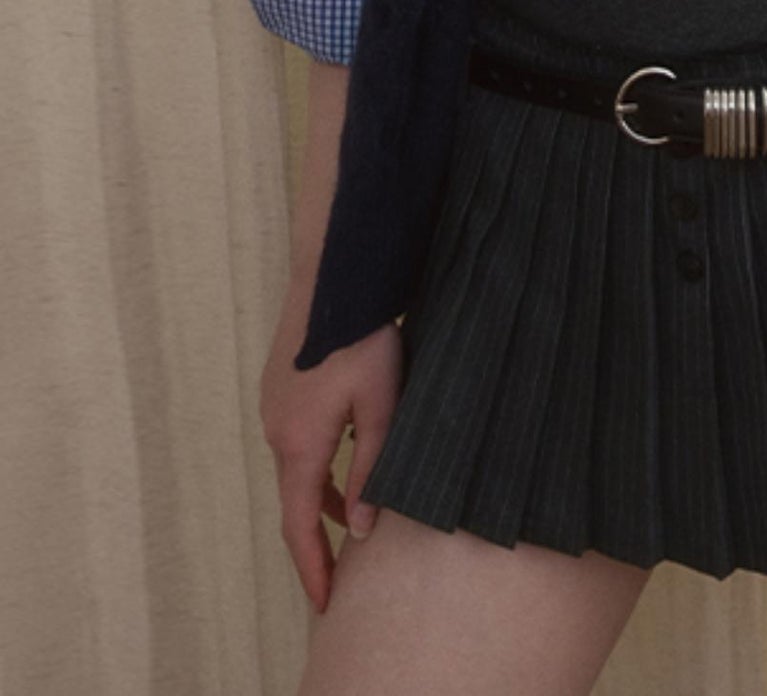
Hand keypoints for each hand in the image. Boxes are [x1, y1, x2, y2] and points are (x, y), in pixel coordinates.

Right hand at [259, 284, 403, 614]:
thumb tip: (364, 529)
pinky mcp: (279, 389)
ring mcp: (273, 408)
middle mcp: (276, 432)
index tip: (325, 604)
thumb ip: (371, 468)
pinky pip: (295, 442)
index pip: (298, 525)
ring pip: (296, 469)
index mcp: (299, 444)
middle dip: (316, 541)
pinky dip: (316, 467)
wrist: (333, 275)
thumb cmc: (363, 337)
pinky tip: (343, 462)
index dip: (313, 567)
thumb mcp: (381, 404)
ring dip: (319, 501)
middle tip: (339, 576)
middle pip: (294, 501)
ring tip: (352, 525)